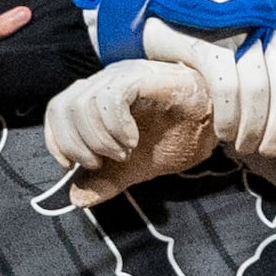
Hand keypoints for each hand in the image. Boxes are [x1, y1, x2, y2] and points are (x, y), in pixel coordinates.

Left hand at [44, 60, 216, 206]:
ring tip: (122, 153)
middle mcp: (105, 81)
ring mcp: (123, 76)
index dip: (57, 140)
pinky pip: (112, 98)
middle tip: (102, 163)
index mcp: (98, 98)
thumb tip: (76, 199)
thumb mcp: (136, 167)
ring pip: (84, 102)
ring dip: (98, 138)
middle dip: (76, 144)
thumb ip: (106, 181)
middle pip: (64, 107)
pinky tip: (131, 141)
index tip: (72, 166)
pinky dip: (115, 127)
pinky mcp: (143, 77)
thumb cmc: (178, 136)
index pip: (58, 110)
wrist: (217, 123)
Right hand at [135, 20, 275, 161]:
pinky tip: (223, 132)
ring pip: (257, 89)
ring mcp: (232, 34)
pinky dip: (228, 117)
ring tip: (242, 146)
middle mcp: (260, 29)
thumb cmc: (209, 48)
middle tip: (267, 151)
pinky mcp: (204, 45)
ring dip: (252, 127)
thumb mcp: (250, 53)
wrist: (158, 19)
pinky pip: (226, 87)